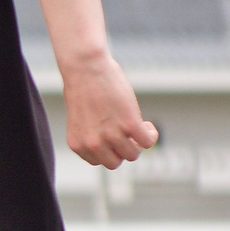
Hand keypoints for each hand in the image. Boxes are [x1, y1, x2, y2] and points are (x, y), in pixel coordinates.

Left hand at [61, 52, 159, 168]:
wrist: (86, 68)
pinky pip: (148, 141)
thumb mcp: (81, 120)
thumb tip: (116, 145)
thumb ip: (93, 136)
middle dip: (123, 149)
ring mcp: (111, 135)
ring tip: (137, 125)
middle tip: (127, 133)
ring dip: (138, 142)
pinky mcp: (130, 124)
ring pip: (133, 154)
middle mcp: (93, 144)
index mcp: (78, 145)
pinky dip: (151, 134)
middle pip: (116, 162)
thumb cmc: (83, 89)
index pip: (100, 161)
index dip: (110, 149)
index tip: (114, 137)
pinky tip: (147, 124)